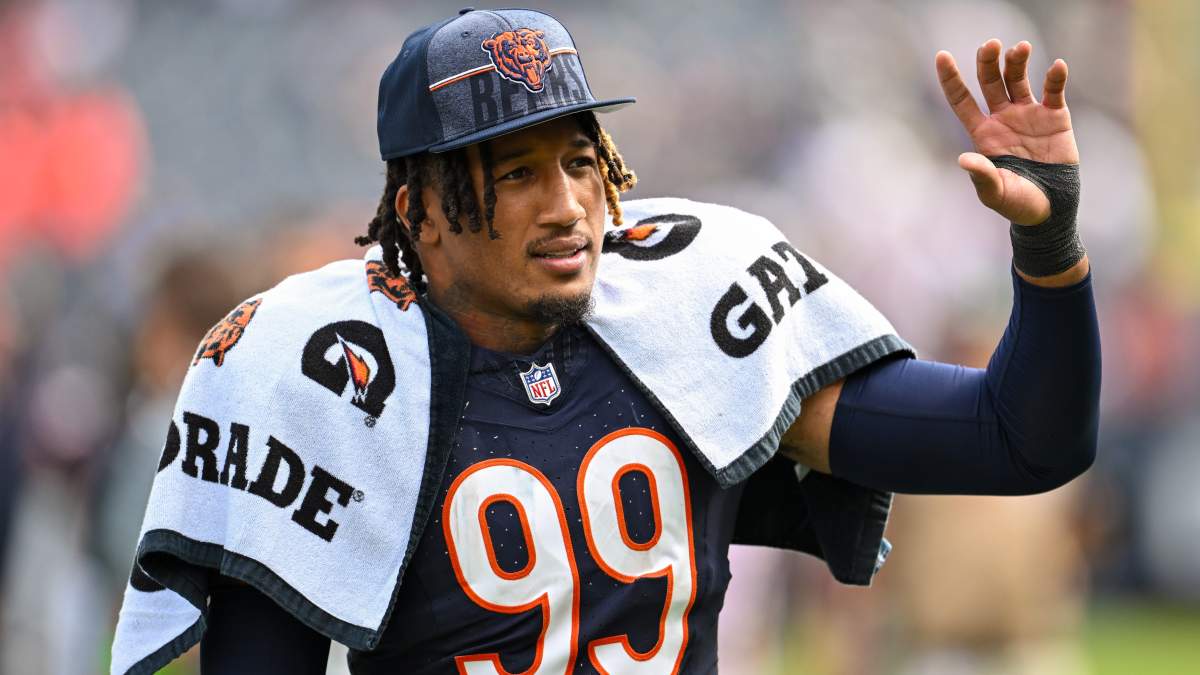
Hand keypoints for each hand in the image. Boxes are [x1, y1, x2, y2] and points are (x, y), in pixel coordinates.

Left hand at [936, 40, 1077, 225]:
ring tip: (1020, 48)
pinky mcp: (1055, 116)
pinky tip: (1056, 66)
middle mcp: (1002, 118)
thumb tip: (964, 159)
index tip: (941, 55)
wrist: (1051, 208)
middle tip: (990, 44)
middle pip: (990, 81)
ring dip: (1017, 61)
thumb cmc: (1017, 203)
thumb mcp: (995, 192)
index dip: (951, 78)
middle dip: (988, 61)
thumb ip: (981, 175)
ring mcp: (1028, 114)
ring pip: (1018, 79)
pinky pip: (1054, 91)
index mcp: (983, 133)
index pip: (961, 100)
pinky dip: (1055, 77)